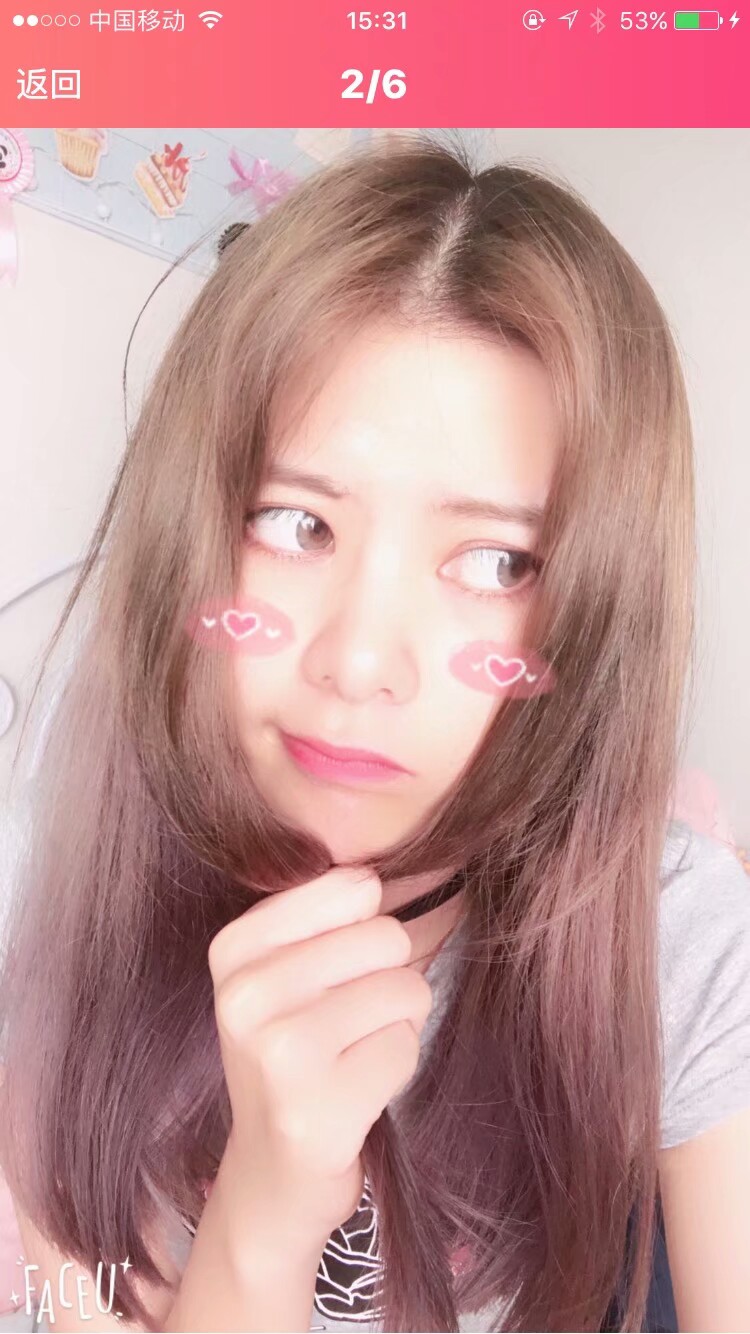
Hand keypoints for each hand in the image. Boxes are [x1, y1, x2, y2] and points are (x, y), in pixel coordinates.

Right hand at [208, 866, 433, 1257]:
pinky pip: (406, 1047)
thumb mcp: (285, 970)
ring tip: (352, 1054)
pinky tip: (355, 1090)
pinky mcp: (317, 1107)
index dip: (365, 927)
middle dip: (389, 976)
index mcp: (233, 948)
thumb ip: (325, 913)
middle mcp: (245, 995)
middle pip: (386, 935)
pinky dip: (396, 1067)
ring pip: (405, 989)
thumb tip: (370, 878)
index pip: (353, 888)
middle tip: (347, 1020)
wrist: (272, 1169)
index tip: (333, 970)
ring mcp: (278, 1054)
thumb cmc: (294, 1050)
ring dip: (397, 1023)